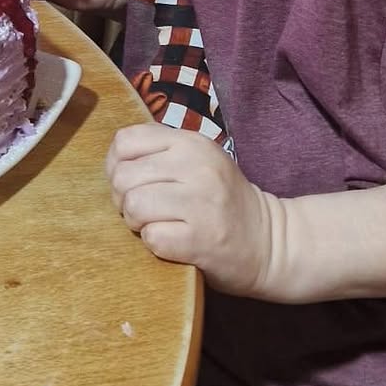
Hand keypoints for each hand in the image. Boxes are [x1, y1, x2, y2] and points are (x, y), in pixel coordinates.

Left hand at [106, 124, 283, 297]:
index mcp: (191, 143)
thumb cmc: (223, 201)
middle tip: (145, 210)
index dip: (117, 165)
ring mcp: (200, 202)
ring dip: (137, 222)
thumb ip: (160, 152)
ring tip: (157, 225)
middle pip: (123, 177)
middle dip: (124, 199)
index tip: (132, 182)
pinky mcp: (201, 238)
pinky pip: (151, 237)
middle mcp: (197, 167)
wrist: (270, 242)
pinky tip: (174, 241)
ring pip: (133, 206)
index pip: (126, 141)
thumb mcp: (199, 160)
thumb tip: (114, 162)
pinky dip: (155, 244)